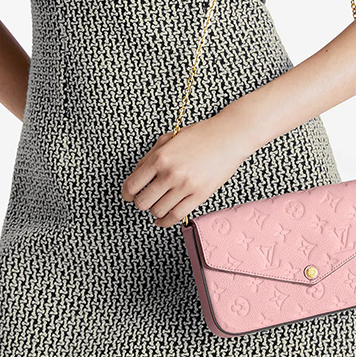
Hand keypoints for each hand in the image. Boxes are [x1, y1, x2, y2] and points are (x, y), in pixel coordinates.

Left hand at [121, 99, 260, 227]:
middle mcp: (170, 173)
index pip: (132, 185)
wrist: (228, 137)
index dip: (127, 193)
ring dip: (154, 210)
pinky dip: (166, 221)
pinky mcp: (199, 195)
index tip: (129, 195)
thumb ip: (149, 157)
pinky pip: (177, 216)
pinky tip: (163, 218)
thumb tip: (136, 176)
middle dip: (140, 202)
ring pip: (158, 211)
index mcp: (160, 158)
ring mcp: (185, 186)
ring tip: (157, 205)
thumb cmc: (199, 135)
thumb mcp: (169, 139)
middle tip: (143, 199)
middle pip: (143, 202)